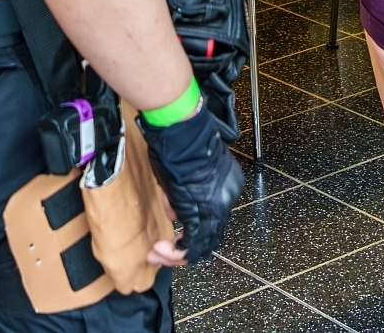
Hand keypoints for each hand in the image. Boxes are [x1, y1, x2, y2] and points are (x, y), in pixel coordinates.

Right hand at [142, 102, 243, 265]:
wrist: (182, 131)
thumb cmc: (178, 141)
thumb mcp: (184, 171)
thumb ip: (183, 194)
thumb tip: (175, 210)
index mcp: (227, 185)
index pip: (214, 217)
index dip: (192, 229)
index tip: (174, 232)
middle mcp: (227, 198)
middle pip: (211, 235)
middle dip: (184, 248)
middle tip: (160, 251)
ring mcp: (217, 207)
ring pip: (202, 244)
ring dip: (177, 254)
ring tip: (156, 253)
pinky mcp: (202, 213)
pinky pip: (191, 243)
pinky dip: (175, 252)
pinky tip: (159, 249)